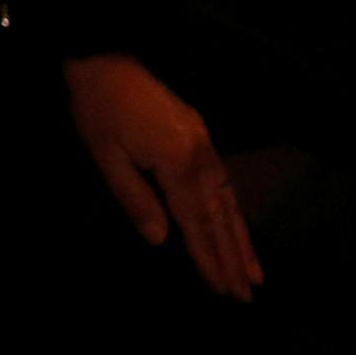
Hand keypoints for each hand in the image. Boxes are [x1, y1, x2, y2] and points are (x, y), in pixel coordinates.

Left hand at [65, 54, 260, 301]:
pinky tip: (237, 225)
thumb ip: (135, 200)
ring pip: (229, 199)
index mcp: (177, 163)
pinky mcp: (200, 135)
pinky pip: (224, 180)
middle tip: (248, 295)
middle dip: (234, 257)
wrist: (106, 59)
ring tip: (256, 272)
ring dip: (242, 237)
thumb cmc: (99, 109)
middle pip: (220, 216)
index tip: (223, 289)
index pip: (196, 222)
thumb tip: (160, 240)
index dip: (208, 258)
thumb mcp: (107, 157)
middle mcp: (200, 156)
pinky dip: (234, 208)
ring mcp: (204, 143)